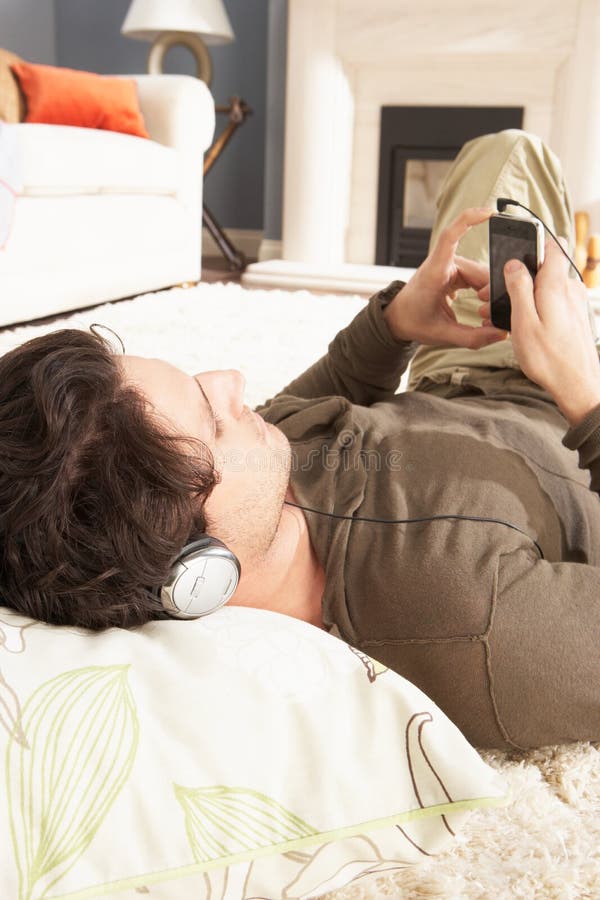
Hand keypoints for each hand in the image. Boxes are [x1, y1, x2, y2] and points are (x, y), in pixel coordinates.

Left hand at [383, 207, 506, 348]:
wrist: (399, 318)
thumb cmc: (414, 321)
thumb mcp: (442, 334)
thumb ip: (473, 337)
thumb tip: (502, 333)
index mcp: (435, 271)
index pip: (450, 237)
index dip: (468, 220)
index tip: (488, 212)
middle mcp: (445, 263)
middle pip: (481, 270)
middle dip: (491, 293)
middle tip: (487, 317)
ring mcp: (452, 266)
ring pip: (484, 276)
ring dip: (489, 295)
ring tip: (482, 316)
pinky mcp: (458, 272)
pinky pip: (481, 278)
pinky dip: (486, 293)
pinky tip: (483, 308)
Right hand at [483, 238, 599, 424]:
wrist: (578, 385)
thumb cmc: (549, 358)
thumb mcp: (524, 322)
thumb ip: (519, 289)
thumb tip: (515, 264)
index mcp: (556, 286)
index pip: (553, 245)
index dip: (535, 240)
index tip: (517, 244)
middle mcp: (570, 289)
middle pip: (544, 268)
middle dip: (518, 276)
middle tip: (492, 295)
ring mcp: (575, 303)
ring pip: (546, 287)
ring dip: (524, 295)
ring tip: (501, 316)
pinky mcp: (575, 316)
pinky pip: (553, 302)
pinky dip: (535, 307)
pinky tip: (521, 325)